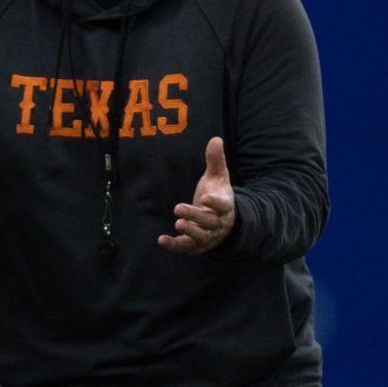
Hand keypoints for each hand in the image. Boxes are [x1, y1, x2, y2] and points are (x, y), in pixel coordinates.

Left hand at [159, 136, 234, 254]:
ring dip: (189, 232)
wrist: (222, 222)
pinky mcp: (196, 245)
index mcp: (225, 206)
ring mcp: (208, 236)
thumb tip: (215, 139)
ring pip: (200, 237)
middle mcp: (218, 223)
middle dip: (195, 216)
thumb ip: (215, 160)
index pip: (223, 205)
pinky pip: (186, 247)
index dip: (215, 202)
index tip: (205, 197)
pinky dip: (175, 245)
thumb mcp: (218, 177)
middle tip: (178, 208)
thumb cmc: (217, 195)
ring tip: (177, 224)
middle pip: (209, 222)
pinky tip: (162, 240)